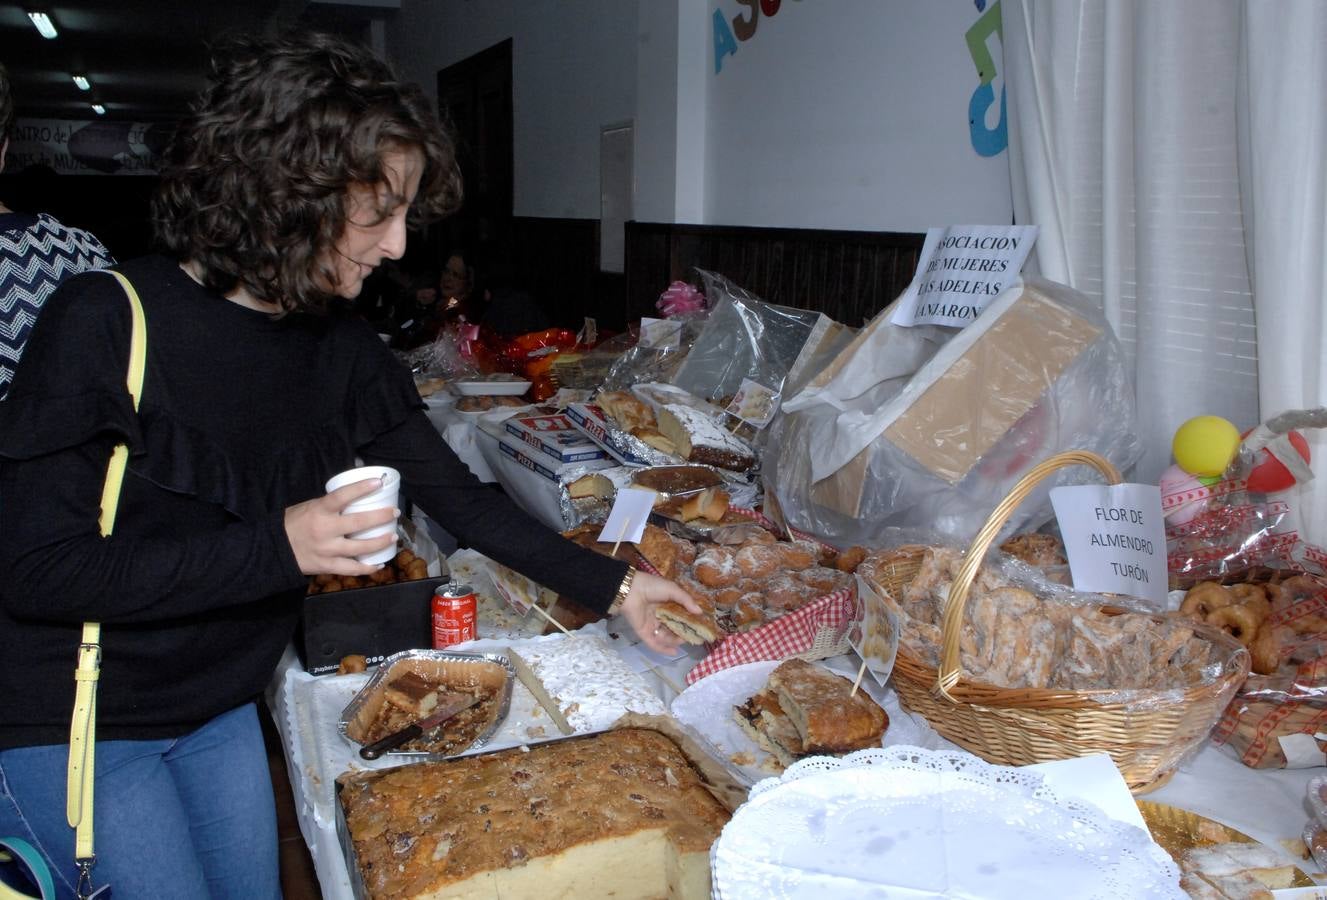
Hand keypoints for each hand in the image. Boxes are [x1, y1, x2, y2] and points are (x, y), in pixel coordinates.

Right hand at [284, 477, 398, 575]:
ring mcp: (327, 550)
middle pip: (359, 523)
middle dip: (380, 517)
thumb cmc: (294, 523)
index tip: (379, 483)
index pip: (342, 496)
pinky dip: (367, 568)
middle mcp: (325, 529)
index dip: (361, 488)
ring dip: (380, 542)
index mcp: (320, 510)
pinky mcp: (327, 566)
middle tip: (394, 512)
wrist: (274, 548)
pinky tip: (379, 564)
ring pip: (360, 547)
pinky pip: (351, 569)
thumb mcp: (309, 506)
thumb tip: (355, 494)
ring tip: (392, 537)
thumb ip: (330, 504)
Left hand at [618, 571, 702, 654]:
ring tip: (684, 640)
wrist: (630, 590)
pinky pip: (654, 644)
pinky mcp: (643, 632)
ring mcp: (651, 625)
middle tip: (694, 635)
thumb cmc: (652, 586)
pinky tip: (674, 652)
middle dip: (683, 632)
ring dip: (675, 640)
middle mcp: (659, 615)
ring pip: (665, 637)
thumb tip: (699, 612)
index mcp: (666, 604)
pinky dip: (663, 649)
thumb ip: (686, 601)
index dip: (689, 621)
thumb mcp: (673, 590)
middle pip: (673, 627)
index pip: (680, 615)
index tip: (700, 626)